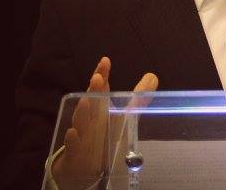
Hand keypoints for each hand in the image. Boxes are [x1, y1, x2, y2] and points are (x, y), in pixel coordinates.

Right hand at [52, 57, 158, 189]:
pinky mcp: (76, 152)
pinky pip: (73, 145)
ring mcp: (82, 134)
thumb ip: (138, 98)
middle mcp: (90, 118)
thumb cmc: (103, 133)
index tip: (106, 61)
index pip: (100, 88)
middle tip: (98, 77)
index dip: (102, 73)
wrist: (82, 164)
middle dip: (93, 89)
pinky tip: (73, 133)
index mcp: (100, 107)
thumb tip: (153, 76)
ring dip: (82, 112)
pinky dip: (72, 139)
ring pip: (80, 122)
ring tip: (86, 101)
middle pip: (90, 102)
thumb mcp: (123, 116)